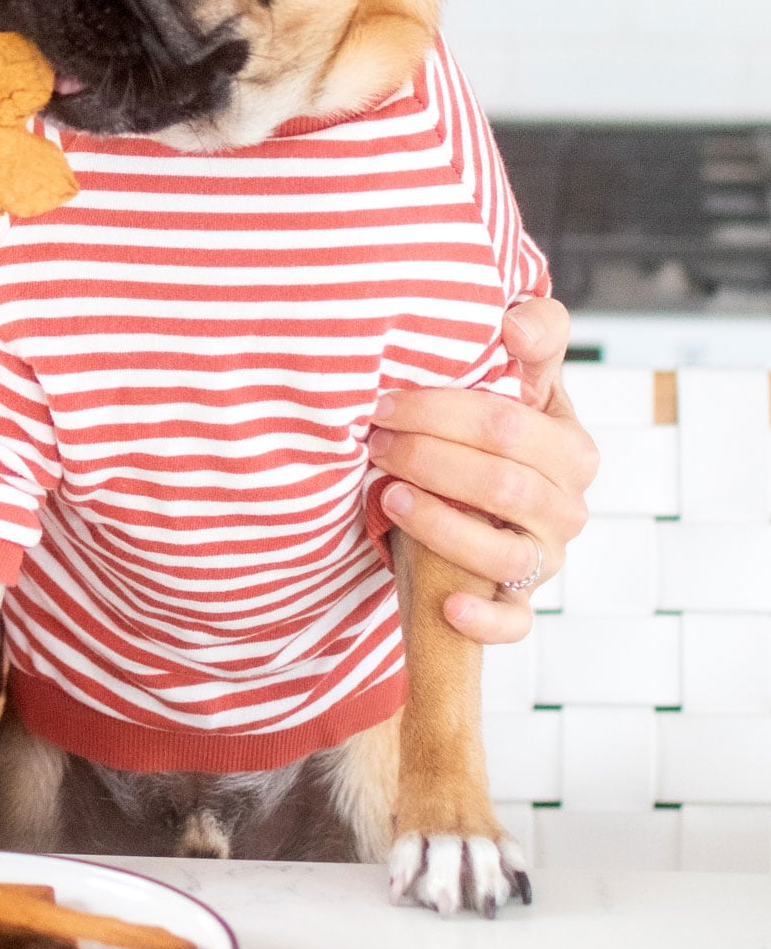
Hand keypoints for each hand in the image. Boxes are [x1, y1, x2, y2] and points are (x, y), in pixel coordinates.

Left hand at [371, 298, 598, 643]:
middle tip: (375, 443)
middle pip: (503, 484)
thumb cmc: (500, 428)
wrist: (488, 494)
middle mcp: (568, 508)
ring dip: (442, 524)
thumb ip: (536, 333)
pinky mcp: (521, 604)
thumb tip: (512, 325)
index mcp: (572, 449)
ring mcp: (546, 560)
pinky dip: (485, 619)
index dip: (442, 411)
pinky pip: (515, 624)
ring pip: (504, 551)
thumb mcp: (524, 375)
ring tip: (389, 497)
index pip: (510, 425)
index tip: (386, 403)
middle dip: (430, 459)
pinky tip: (449, 604)